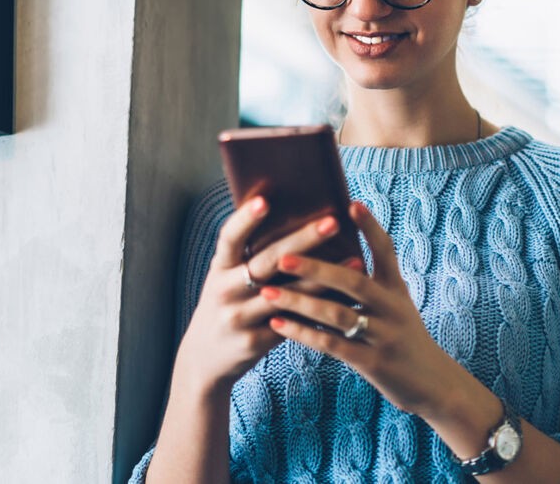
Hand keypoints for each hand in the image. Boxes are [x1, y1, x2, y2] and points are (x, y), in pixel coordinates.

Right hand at [170, 196, 347, 398]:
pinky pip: (294, 323)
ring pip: (287, 294)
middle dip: (302, 240)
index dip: (245, 219)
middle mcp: (225, 290)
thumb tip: (294, 216)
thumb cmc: (228, 304)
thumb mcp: (227, 278)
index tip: (265, 200)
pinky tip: (346, 299)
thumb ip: (250, 256)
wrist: (204, 358)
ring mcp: (238, 317)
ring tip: (355, 260)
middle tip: (332, 222)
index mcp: (219, 267)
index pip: (230, 238)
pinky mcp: (254, 341)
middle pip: (267, 262)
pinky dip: (320, 309)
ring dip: (322, 277)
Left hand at [263, 202, 474, 417]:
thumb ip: (373, 284)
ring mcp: (384, 335)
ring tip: (268, 292)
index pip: (386, 251)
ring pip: (337, 314)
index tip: (351, 203)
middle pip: (353, 280)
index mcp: (397, 289)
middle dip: (315, 267)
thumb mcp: (398, 306)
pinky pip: (333, 345)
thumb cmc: (406, 339)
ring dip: (300, 301)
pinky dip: (304, 334)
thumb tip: (339, 256)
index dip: (370, 227)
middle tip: (282, 256)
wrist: (434, 383)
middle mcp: (393, 308)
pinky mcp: (374, 363)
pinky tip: (279, 324)